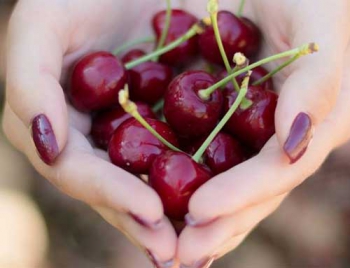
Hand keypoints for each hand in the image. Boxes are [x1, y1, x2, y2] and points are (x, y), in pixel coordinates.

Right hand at [2, 0, 177, 265]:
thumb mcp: (41, 28)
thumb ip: (29, 84)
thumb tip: (48, 145)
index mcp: (60, 124)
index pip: (78, 171)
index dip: (110, 193)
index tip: (149, 212)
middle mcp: (92, 137)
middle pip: (115, 189)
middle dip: (142, 221)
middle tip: (173, 253)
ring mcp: (127, 133)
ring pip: (147, 182)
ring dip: (170, 217)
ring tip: (196, 248)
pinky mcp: (162, 122)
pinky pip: (180, 156)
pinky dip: (196, 182)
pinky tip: (218, 206)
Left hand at [176, 0, 349, 265]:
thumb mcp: (319, 21)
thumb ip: (318, 81)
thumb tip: (294, 141)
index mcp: (315, 119)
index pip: (278, 170)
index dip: (243, 195)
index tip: (198, 213)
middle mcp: (287, 135)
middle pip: (255, 192)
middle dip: (221, 226)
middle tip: (182, 257)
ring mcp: (258, 132)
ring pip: (232, 185)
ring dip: (207, 222)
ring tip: (173, 253)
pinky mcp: (232, 123)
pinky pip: (210, 160)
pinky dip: (191, 187)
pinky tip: (165, 209)